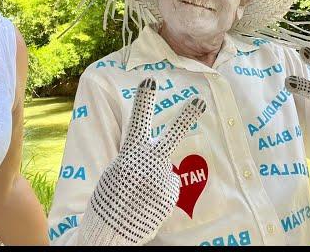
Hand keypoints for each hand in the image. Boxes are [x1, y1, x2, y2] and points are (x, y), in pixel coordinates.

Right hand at [78, 77, 205, 244]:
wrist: (110, 230)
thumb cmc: (111, 197)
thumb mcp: (119, 170)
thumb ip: (136, 156)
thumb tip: (158, 156)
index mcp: (131, 152)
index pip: (137, 120)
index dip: (144, 99)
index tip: (150, 80)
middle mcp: (149, 161)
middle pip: (172, 134)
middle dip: (186, 116)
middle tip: (200, 101)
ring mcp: (162, 176)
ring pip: (166, 170)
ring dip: (156, 180)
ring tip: (140, 195)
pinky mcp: (171, 193)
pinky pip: (169, 187)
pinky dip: (160, 193)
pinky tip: (148, 202)